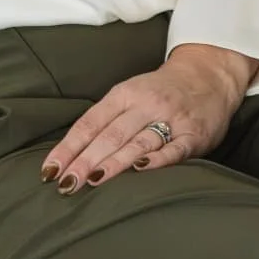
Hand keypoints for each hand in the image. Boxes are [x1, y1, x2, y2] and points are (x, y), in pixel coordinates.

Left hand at [40, 43, 258, 194]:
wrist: (207, 75)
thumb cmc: (159, 91)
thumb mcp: (129, 95)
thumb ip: (106, 119)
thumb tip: (72, 151)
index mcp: (123, 95)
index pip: (90, 123)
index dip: (69, 147)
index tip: (50, 169)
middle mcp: (144, 104)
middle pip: (109, 135)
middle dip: (85, 160)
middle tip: (66, 183)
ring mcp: (169, 119)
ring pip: (137, 142)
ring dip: (114, 163)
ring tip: (93, 180)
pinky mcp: (194, 135)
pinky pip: (174, 149)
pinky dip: (157, 159)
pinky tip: (140, 170)